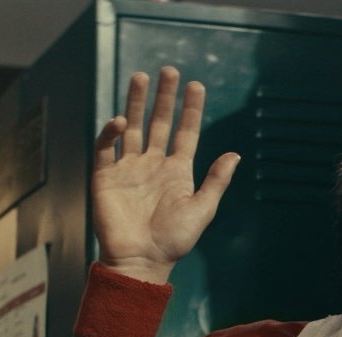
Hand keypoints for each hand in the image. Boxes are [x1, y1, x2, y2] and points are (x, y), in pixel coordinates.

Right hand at [90, 67, 240, 282]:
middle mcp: (152, 165)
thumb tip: (235, 155)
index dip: (190, 109)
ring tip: (141, 77)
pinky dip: (111, 132)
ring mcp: (128, 168)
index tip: (196, 85)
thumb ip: (216, 181)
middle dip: (163, 97)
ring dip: (136, 103)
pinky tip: (121, 121)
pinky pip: (106, 148)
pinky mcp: (105, 177)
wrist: (141, 262)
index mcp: (177, 171)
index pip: (185, 132)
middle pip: (158, 122)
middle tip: (168, 70)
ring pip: (133, 127)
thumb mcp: (202, 210)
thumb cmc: (174, 241)